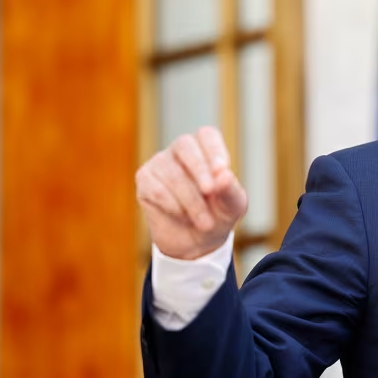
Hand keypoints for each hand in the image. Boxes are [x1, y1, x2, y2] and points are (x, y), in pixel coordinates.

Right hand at [136, 126, 247, 259]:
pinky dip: (173, 206)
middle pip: (185, 145)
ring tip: (206, 223)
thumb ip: (230, 189)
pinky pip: (156, 189)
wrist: (196, 241)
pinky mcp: (144, 180)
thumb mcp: (232, 205)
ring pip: (172, 174)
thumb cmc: (218, 214)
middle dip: (199, 169)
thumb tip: (224, 175)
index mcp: (206, 148)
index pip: (207, 135)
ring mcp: (160, 163)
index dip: (214, 150)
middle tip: (210, 192)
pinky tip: (183, 216)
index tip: (223, 170)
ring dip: (191, 201)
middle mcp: (181, 150)